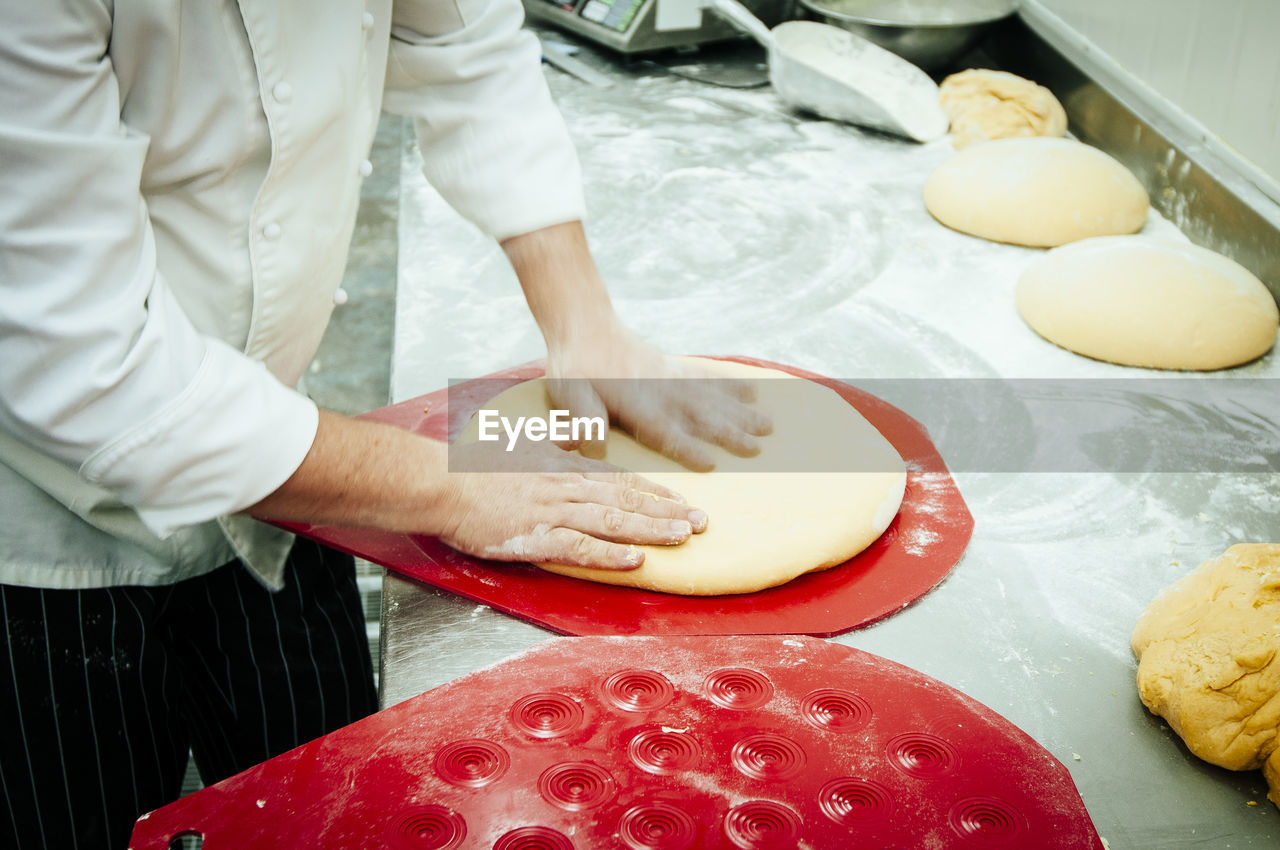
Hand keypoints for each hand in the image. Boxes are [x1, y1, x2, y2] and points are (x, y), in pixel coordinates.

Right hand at [435, 439, 707, 568]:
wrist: (441, 482)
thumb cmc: (475, 467)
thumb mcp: (521, 445)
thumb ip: (553, 442)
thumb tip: (577, 434)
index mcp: (563, 467)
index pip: (619, 479)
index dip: (654, 491)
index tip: (682, 500)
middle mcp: (566, 487)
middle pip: (627, 500)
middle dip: (668, 511)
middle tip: (702, 522)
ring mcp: (554, 512)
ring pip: (613, 521)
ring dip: (651, 530)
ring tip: (683, 537)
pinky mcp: (537, 537)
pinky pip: (581, 548)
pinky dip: (609, 555)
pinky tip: (635, 561)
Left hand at [546, 318, 772, 470]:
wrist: (584, 324)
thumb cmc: (574, 366)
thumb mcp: (569, 394)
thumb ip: (583, 418)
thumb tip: (587, 446)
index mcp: (634, 404)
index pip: (664, 430)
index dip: (686, 447)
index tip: (711, 464)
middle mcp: (659, 391)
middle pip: (699, 415)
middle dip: (729, 432)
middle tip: (757, 448)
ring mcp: (670, 377)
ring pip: (711, 397)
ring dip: (740, 411)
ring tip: (768, 424)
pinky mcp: (674, 367)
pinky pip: (707, 377)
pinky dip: (731, 385)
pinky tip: (753, 391)